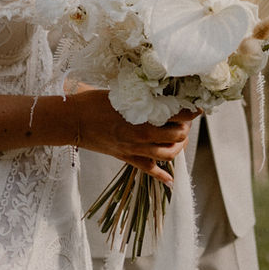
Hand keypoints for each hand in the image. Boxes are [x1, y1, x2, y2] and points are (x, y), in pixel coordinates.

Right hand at [73, 90, 195, 184]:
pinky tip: (170, 179)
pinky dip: (161, 175)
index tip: (197, 107)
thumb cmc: (92, 100)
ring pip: (166, 155)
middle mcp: (140, 134)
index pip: (175, 115)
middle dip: (185, 129)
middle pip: (175, 136)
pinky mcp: (125, 157)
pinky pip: (147, 169)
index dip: (189, 112)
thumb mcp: (119, 92)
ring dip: (178, 148)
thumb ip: (140, 95)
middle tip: (186, 121)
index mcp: (140, 114)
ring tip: (180, 140)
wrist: (71, 120)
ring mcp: (133, 148)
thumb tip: (157, 90)